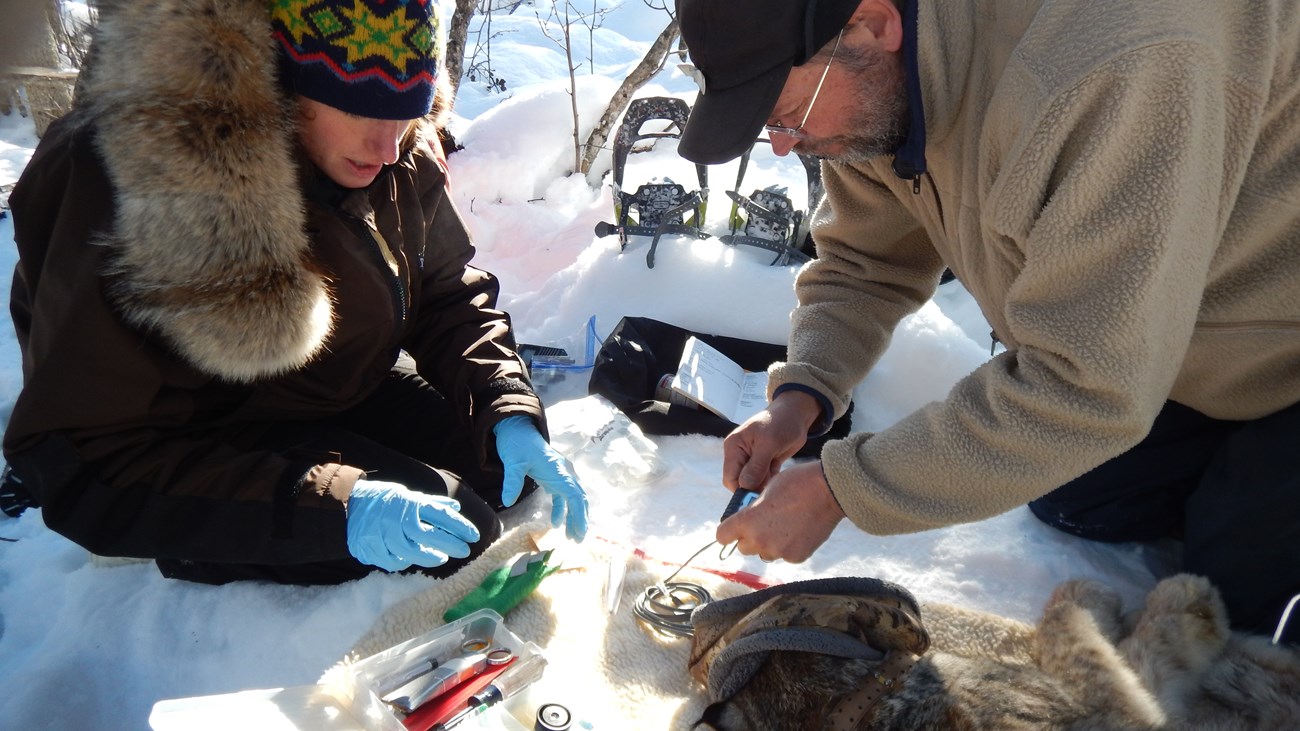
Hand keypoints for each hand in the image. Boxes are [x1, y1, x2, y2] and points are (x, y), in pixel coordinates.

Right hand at [345, 479, 480, 571]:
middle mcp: (397, 519)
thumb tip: (456, 505)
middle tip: (464, 551)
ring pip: (411, 554)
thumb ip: (432, 503)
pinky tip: (410, 558)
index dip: (460, 526)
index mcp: (409, 503)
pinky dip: (403, 562)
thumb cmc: (384, 499)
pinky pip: (392, 562)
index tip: (474, 536)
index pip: (441, 514)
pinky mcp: (370, 549)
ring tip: (440, 558)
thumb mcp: (408, 495)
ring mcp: (382, 535)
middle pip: (429, 536)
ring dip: (429, 558)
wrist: (347, 505)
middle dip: (451, 545)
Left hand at [494, 415, 588, 540]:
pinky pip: (562, 495)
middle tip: (578, 540)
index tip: (580, 532)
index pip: (574, 495)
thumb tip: (508, 501)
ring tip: (571, 536)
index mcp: (558, 470)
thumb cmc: (517, 444)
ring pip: (573, 498)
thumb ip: (512, 482)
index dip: (579, 515)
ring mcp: (559, 474)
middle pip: (578, 498)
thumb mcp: (512, 462)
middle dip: (580, 519)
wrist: (516, 428)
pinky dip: (562, 509)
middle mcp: (563, 472)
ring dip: (573, 516)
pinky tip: (555, 523)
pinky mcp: (552, 476)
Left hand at [716, 461, 843, 562]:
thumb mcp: (767, 490)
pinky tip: (799, 530)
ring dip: (768, 543)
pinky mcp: (796, 557)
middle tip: (763, 523)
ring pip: (764, 553)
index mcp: (747, 521)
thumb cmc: (796, 483)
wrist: (829, 491)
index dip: (727, 531)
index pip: (722, 536)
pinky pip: (785, 555)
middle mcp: (759, 540)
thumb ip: (753, 508)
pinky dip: (788, 546)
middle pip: (743, 547)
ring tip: (784, 526)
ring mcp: (779, 551)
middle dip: (749, 537)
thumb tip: (749, 516)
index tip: (732, 528)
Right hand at [722, 389, 821, 491]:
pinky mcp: (764, 464)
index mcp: (734, 448)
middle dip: (753, 489)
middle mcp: (739, 455)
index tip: (757, 498)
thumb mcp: (769, 443)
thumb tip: (744, 485)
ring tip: (777, 478)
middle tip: (771, 489)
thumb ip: (756, 465)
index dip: (741, 490)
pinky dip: (771, 481)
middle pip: (740, 483)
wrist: (796, 415)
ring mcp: (752, 460)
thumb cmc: (780, 423)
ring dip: (764, 485)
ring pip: (753, 483)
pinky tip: (779, 475)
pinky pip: (764, 480)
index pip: (730, 478)